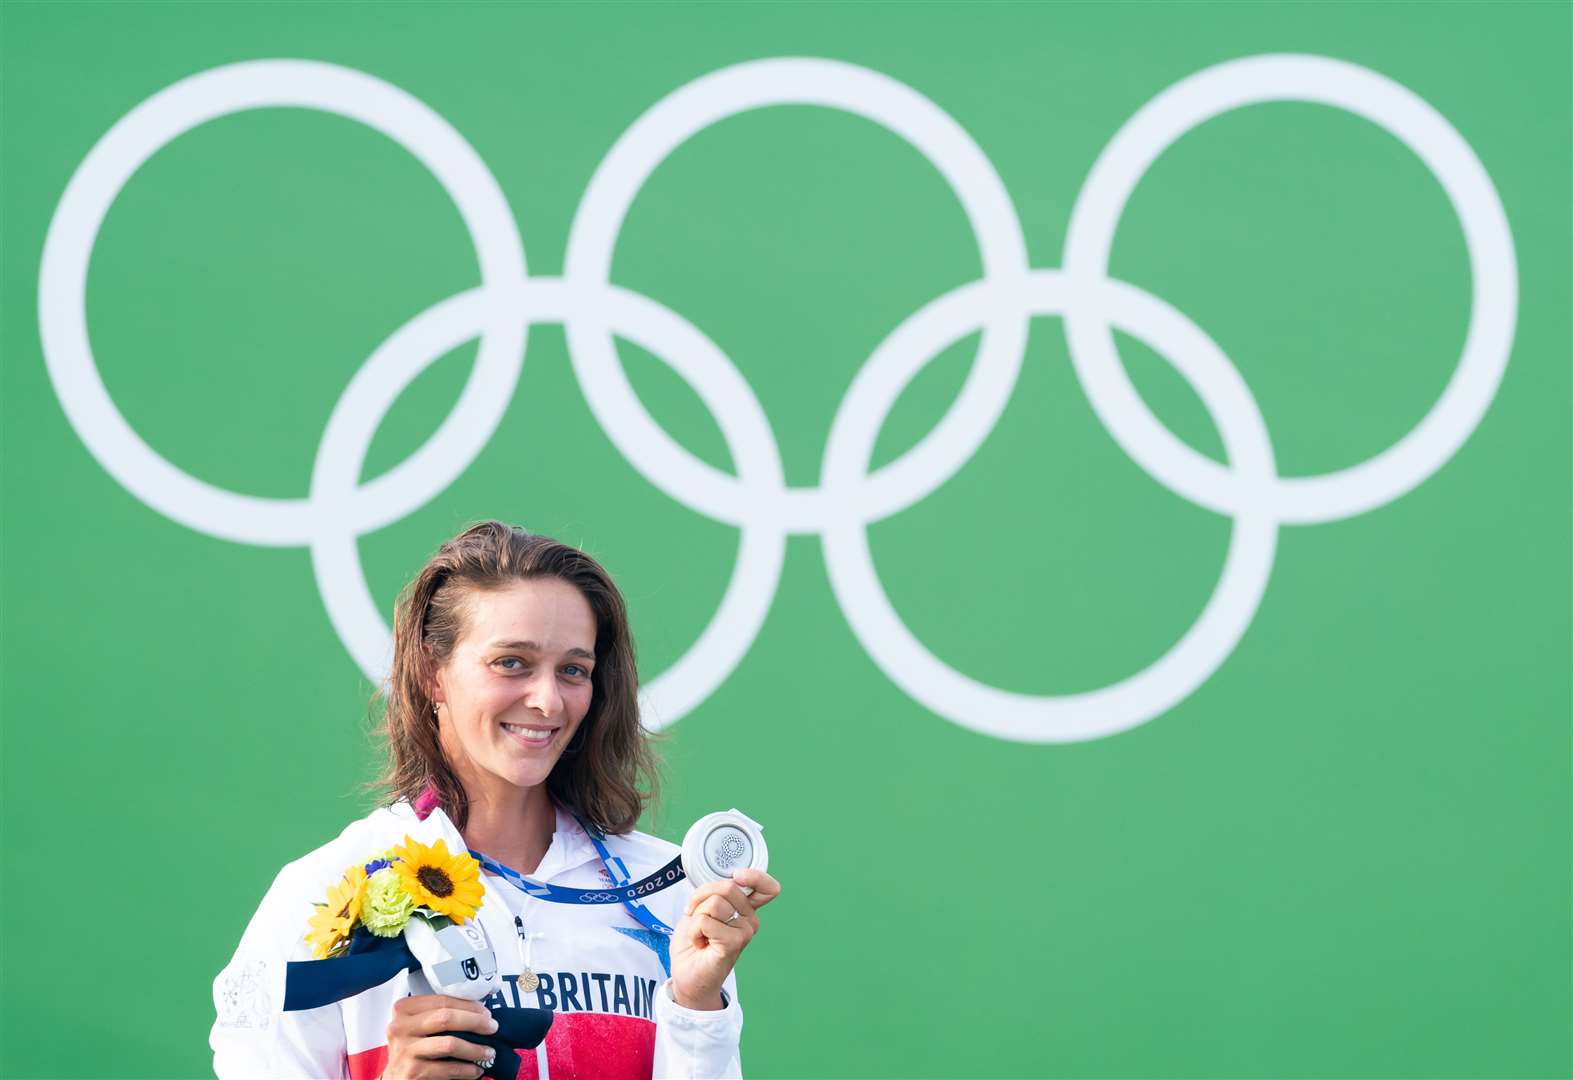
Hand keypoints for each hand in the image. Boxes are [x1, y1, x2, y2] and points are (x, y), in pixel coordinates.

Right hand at [383, 994, 497, 1078]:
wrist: (395, 1079)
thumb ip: (439, 1014)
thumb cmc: (412, 1048)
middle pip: (446, 1018)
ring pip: (449, 1044)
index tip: (486, 1012)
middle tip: (493, 1027)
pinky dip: (466, 1070)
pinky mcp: (411, 1072)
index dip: (468, 1006)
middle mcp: (400, 1028)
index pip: (442, 1001)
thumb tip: (478, 1011)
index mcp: (403, 1009)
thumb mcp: (419, 1026)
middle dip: (476, 1022)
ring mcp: (404, 1051)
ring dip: (475, 1049)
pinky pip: (447, 1069)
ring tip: (488, 1052)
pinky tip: (475, 1070)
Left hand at [669, 867, 781, 1009]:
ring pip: (714, 903)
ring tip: (699, 933)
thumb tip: (719, 882)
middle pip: (728, 887)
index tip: (738, 876)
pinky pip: (705, 921)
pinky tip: (699, 943)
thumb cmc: (694, 942)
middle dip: (701, 897)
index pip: (767, 888)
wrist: (686, 975)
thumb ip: (713, 893)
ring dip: (696, 916)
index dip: (755, 876)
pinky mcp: (733, 943)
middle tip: (695, 915)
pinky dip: (694, 931)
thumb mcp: (701, 908)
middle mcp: (750, 920)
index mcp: (745, 909)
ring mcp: (745, 932)